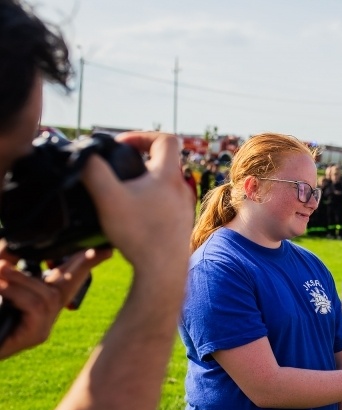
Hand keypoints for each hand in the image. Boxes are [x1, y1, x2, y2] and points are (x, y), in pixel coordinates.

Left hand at [0, 246, 109, 358]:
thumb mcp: (1, 289)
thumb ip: (8, 271)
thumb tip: (10, 253)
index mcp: (39, 302)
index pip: (69, 279)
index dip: (86, 263)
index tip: (105, 249)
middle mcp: (46, 316)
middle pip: (64, 284)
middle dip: (67, 266)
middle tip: (32, 252)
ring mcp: (43, 328)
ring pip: (48, 295)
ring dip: (20, 278)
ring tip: (0, 269)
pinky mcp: (35, 335)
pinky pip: (37, 307)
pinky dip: (18, 293)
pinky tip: (3, 286)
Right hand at [80, 132, 193, 276]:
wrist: (163, 271)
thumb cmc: (139, 233)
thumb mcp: (108, 197)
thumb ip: (93, 171)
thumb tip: (85, 155)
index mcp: (168, 176)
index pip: (165, 139)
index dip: (142, 135)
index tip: (122, 145)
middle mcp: (182, 189)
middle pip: (166, 162)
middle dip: (141, 160)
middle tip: (119, 168)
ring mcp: (185, 208)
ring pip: (167, 185)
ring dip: (147, 183)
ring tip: (124, 193)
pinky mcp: (182, 226)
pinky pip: (168, 205)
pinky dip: (152, 202)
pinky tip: (135, 216)